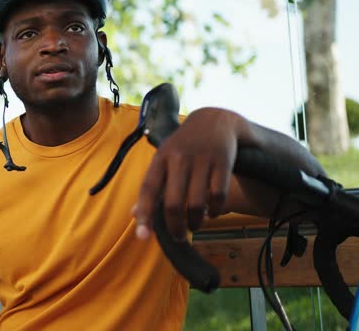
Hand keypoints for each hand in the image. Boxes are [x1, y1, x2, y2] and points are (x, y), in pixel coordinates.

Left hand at [132, 107, 246, 240]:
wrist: (215, 120)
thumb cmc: (184, 147)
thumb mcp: (164, 159)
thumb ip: (151, 186)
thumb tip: (134, 214)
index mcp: (160, 158)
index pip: (148, 189)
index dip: (145, 214)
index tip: (142, 237)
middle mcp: (179, 158)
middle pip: (174, 203)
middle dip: (175, 227)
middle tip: (178, 237)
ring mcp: (202, 159)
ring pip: (196, 204)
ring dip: (195, 223)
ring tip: (194, 226)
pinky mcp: (223, 162)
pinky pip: (218, 196)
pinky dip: (215, 211)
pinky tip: (212, 213)